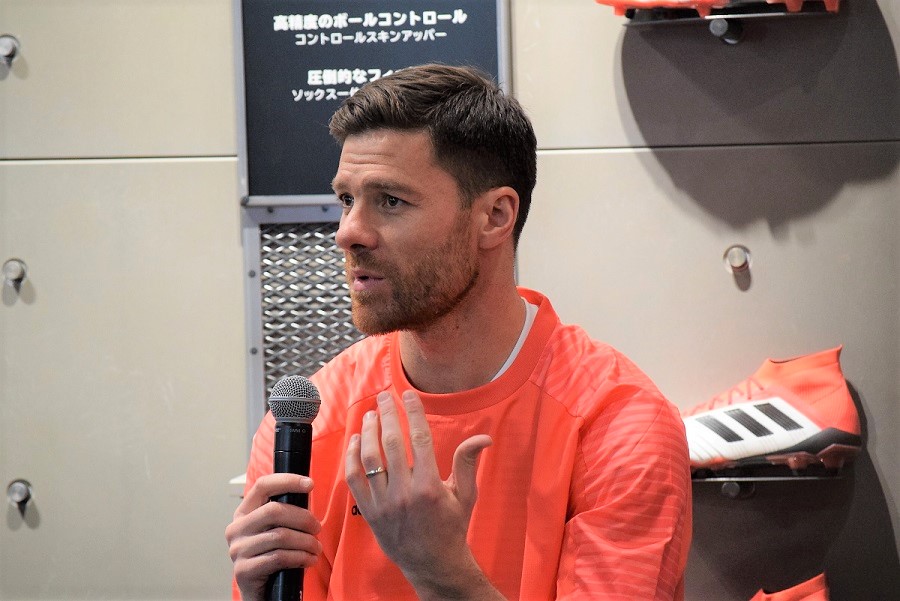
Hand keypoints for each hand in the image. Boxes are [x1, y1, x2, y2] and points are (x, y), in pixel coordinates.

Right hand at [225, 473, 322, 600]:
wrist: (261, 592)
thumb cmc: (272, 557)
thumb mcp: (276, 530)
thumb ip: (285, 512)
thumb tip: (307, 489)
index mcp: (244, 513)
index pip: (262, 486)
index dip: (287, 481)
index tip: (310, 484)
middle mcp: (236, 529)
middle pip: (274, 511)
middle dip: (303, 518)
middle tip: (318, 528)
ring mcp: (237, 550)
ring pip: (280, 536)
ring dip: (306, 542)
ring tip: (316, 548)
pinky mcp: (243, 571)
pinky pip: (279, 558)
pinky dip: (300, 558)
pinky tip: (309, 560)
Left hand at [345, 390, 501, 599]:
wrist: (432, 564)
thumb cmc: (451, 527)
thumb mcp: (465, 496)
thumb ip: (467, 463)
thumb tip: (483, 438)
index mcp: (430, 486)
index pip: (420, 438)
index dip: (414, 412)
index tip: (409, 394)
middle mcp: (404, 493)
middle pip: (392, 442)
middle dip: (387, 414)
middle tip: (385, 396)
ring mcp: (384, 503)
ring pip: (370, 458)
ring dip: (368, 431)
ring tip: (371, 415)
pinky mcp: (369, 511)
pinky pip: (354, 478)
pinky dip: (351, 456)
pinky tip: (355, 440)